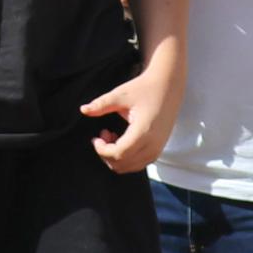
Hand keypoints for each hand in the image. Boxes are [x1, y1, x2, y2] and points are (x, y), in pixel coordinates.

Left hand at [82, 50, 182, 174]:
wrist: (169, 86)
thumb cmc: (144, 88)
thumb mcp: (121, 94)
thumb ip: (101, 105)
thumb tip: (83, 110)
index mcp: (143, 132)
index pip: (118, 154)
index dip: (102, 150)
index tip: (96, 138)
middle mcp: (152, 145)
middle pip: (122, 164)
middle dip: (106, 154)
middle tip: (103, 135)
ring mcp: (157, 149)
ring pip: (129, 167)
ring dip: (115, 157)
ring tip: (111, 137)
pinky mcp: (158, 149)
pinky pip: (138, 164)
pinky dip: (126, 158)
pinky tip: (122, 140)